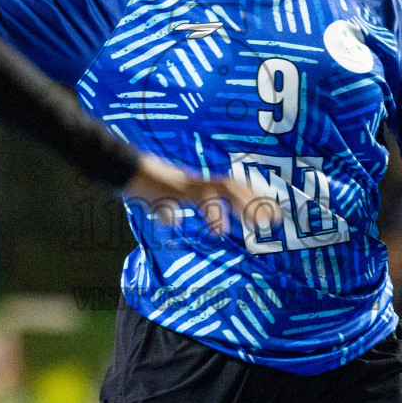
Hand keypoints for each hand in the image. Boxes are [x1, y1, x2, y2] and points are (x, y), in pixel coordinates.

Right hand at [121, 154, 280, 236]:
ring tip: (258, 223)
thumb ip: (168, 212)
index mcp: (198, 185)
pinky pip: (203, 199)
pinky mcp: (180, 189)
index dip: (252, 197)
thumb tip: (172, 221)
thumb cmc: (142, 187)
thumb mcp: (158, 204)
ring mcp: (191, 183)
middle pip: (236, 186)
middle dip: (257, 202)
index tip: (269, 212)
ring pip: (226, 188)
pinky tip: (219, 230)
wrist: (126, 172)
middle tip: (276, 220)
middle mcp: (199, 181)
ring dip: (244, 205)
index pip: (232, 188)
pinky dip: (214, 213)